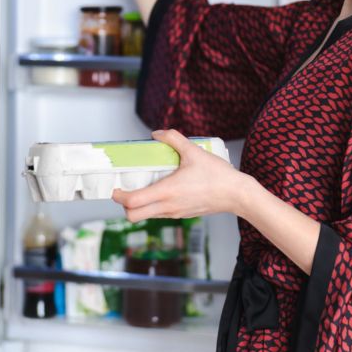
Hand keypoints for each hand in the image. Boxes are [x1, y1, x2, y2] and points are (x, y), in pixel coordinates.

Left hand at [111, 129, 250, 221]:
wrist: (236, 195)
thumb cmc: (217, 175)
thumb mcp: (194, 151)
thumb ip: (173, 139)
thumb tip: (157, 134)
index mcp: (166, 192)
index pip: (132, 202)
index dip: (119, 196)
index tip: (115, 187)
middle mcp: (167, 207)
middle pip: (133, 216)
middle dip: (124, 206)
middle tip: (124, 190)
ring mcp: (174, 213)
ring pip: (146, 216)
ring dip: (139, 205)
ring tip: (142, 186)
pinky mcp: (182, 215)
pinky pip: (159, 214)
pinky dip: (152, 205)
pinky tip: (160, 189)